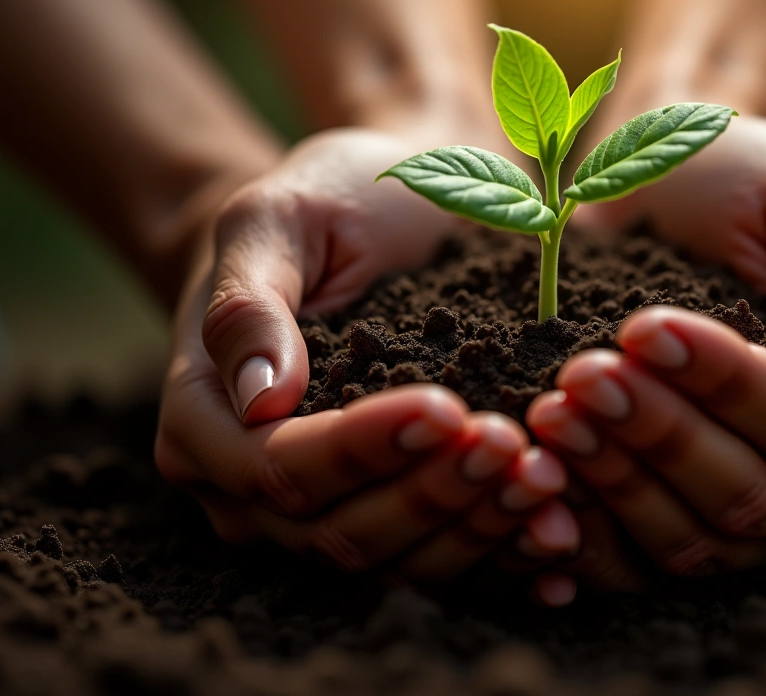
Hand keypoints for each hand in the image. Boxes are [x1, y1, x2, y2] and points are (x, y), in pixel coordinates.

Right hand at [154, 128, 578, 583]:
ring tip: (548, 477)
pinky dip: (503, 551)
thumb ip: (249, 303)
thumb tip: (257, 398)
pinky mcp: (392, 515)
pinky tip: (560, 533)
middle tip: (514, 445)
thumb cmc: (323, 204)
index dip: (363, 449)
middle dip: (434, 493)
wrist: (384, 216)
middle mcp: (251, 490)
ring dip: (479, 527)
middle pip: (341, 531)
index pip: (278, 466)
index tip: (445, 405)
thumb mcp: (275, 218)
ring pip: (399, 560)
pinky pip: (444, 561)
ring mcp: (323, 514)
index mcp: (205, 422)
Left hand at [528, 116, 765, 589]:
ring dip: (613, 482)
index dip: (727, 384)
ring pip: (690, 544)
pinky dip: (583, 533)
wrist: (744, 259)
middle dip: (658, 436)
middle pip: (747, 497)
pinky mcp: (695, 542)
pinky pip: (637, 570)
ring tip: (550, 413)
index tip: (645, 326)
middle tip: (582, 375)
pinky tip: (537, 478)